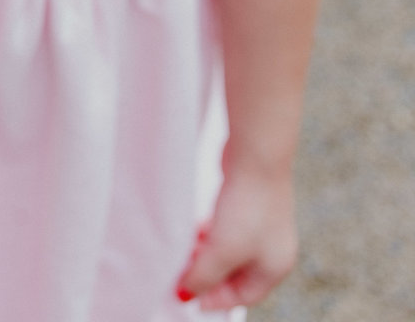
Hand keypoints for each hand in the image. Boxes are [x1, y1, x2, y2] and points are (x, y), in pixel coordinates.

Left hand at [175, 168, 297, 310]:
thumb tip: (185, 295)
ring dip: (205, 254)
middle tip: (180, 273)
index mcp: (274, 268)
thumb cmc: (247, 208)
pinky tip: (193, 229)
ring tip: (183, 251)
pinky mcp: (248, 204)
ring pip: (227, 250)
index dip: (215, 301)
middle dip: (208, 276)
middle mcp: (271, 248)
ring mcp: (261, 224)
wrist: (256, 156)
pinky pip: (225, 228)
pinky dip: (208, 233)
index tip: (187, 297)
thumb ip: (203, 277)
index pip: (244, 297)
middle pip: (235, 274)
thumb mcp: (222, 250)